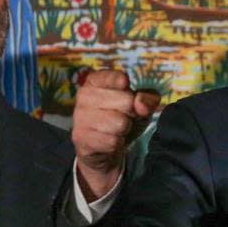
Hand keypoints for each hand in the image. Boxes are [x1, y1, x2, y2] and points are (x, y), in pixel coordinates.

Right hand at [72, 70, 160, 199]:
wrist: (104, 148)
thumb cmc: (123, 118)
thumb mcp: (141, 105)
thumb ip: (148, 98)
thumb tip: (141, 106)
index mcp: (96, 80)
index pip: (119, 78)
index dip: (129, 89)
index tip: (125, 89)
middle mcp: (84, 94)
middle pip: (127, 102)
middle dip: (131, 113)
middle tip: (123, 117)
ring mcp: (80, 116)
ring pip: (121, 124)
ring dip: (125, 130)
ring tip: (116, 129)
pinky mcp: (80, 137)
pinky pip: (113, 141)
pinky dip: (117, 144)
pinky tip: (109, 141)